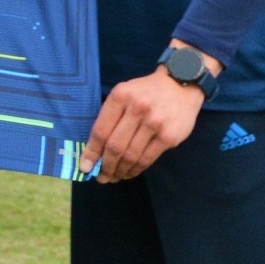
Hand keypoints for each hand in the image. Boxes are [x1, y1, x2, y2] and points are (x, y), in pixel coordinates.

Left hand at [80, 69, 204, 182]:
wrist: (179, 85)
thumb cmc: (145, 91)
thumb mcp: (124, 92)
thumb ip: (111, 115)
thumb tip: (95, 148)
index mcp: (120, 96)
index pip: (101, 130)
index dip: (91, 152)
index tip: (85, 167)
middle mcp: (137, 108)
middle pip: (115, 146)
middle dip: (105, 166)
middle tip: (101, 177)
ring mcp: (154, 123)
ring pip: (131, 155)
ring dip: (120, 171)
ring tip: (114, 177)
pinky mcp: (168, 137)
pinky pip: (147, 159)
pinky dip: (135, 170)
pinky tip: (129, 173)